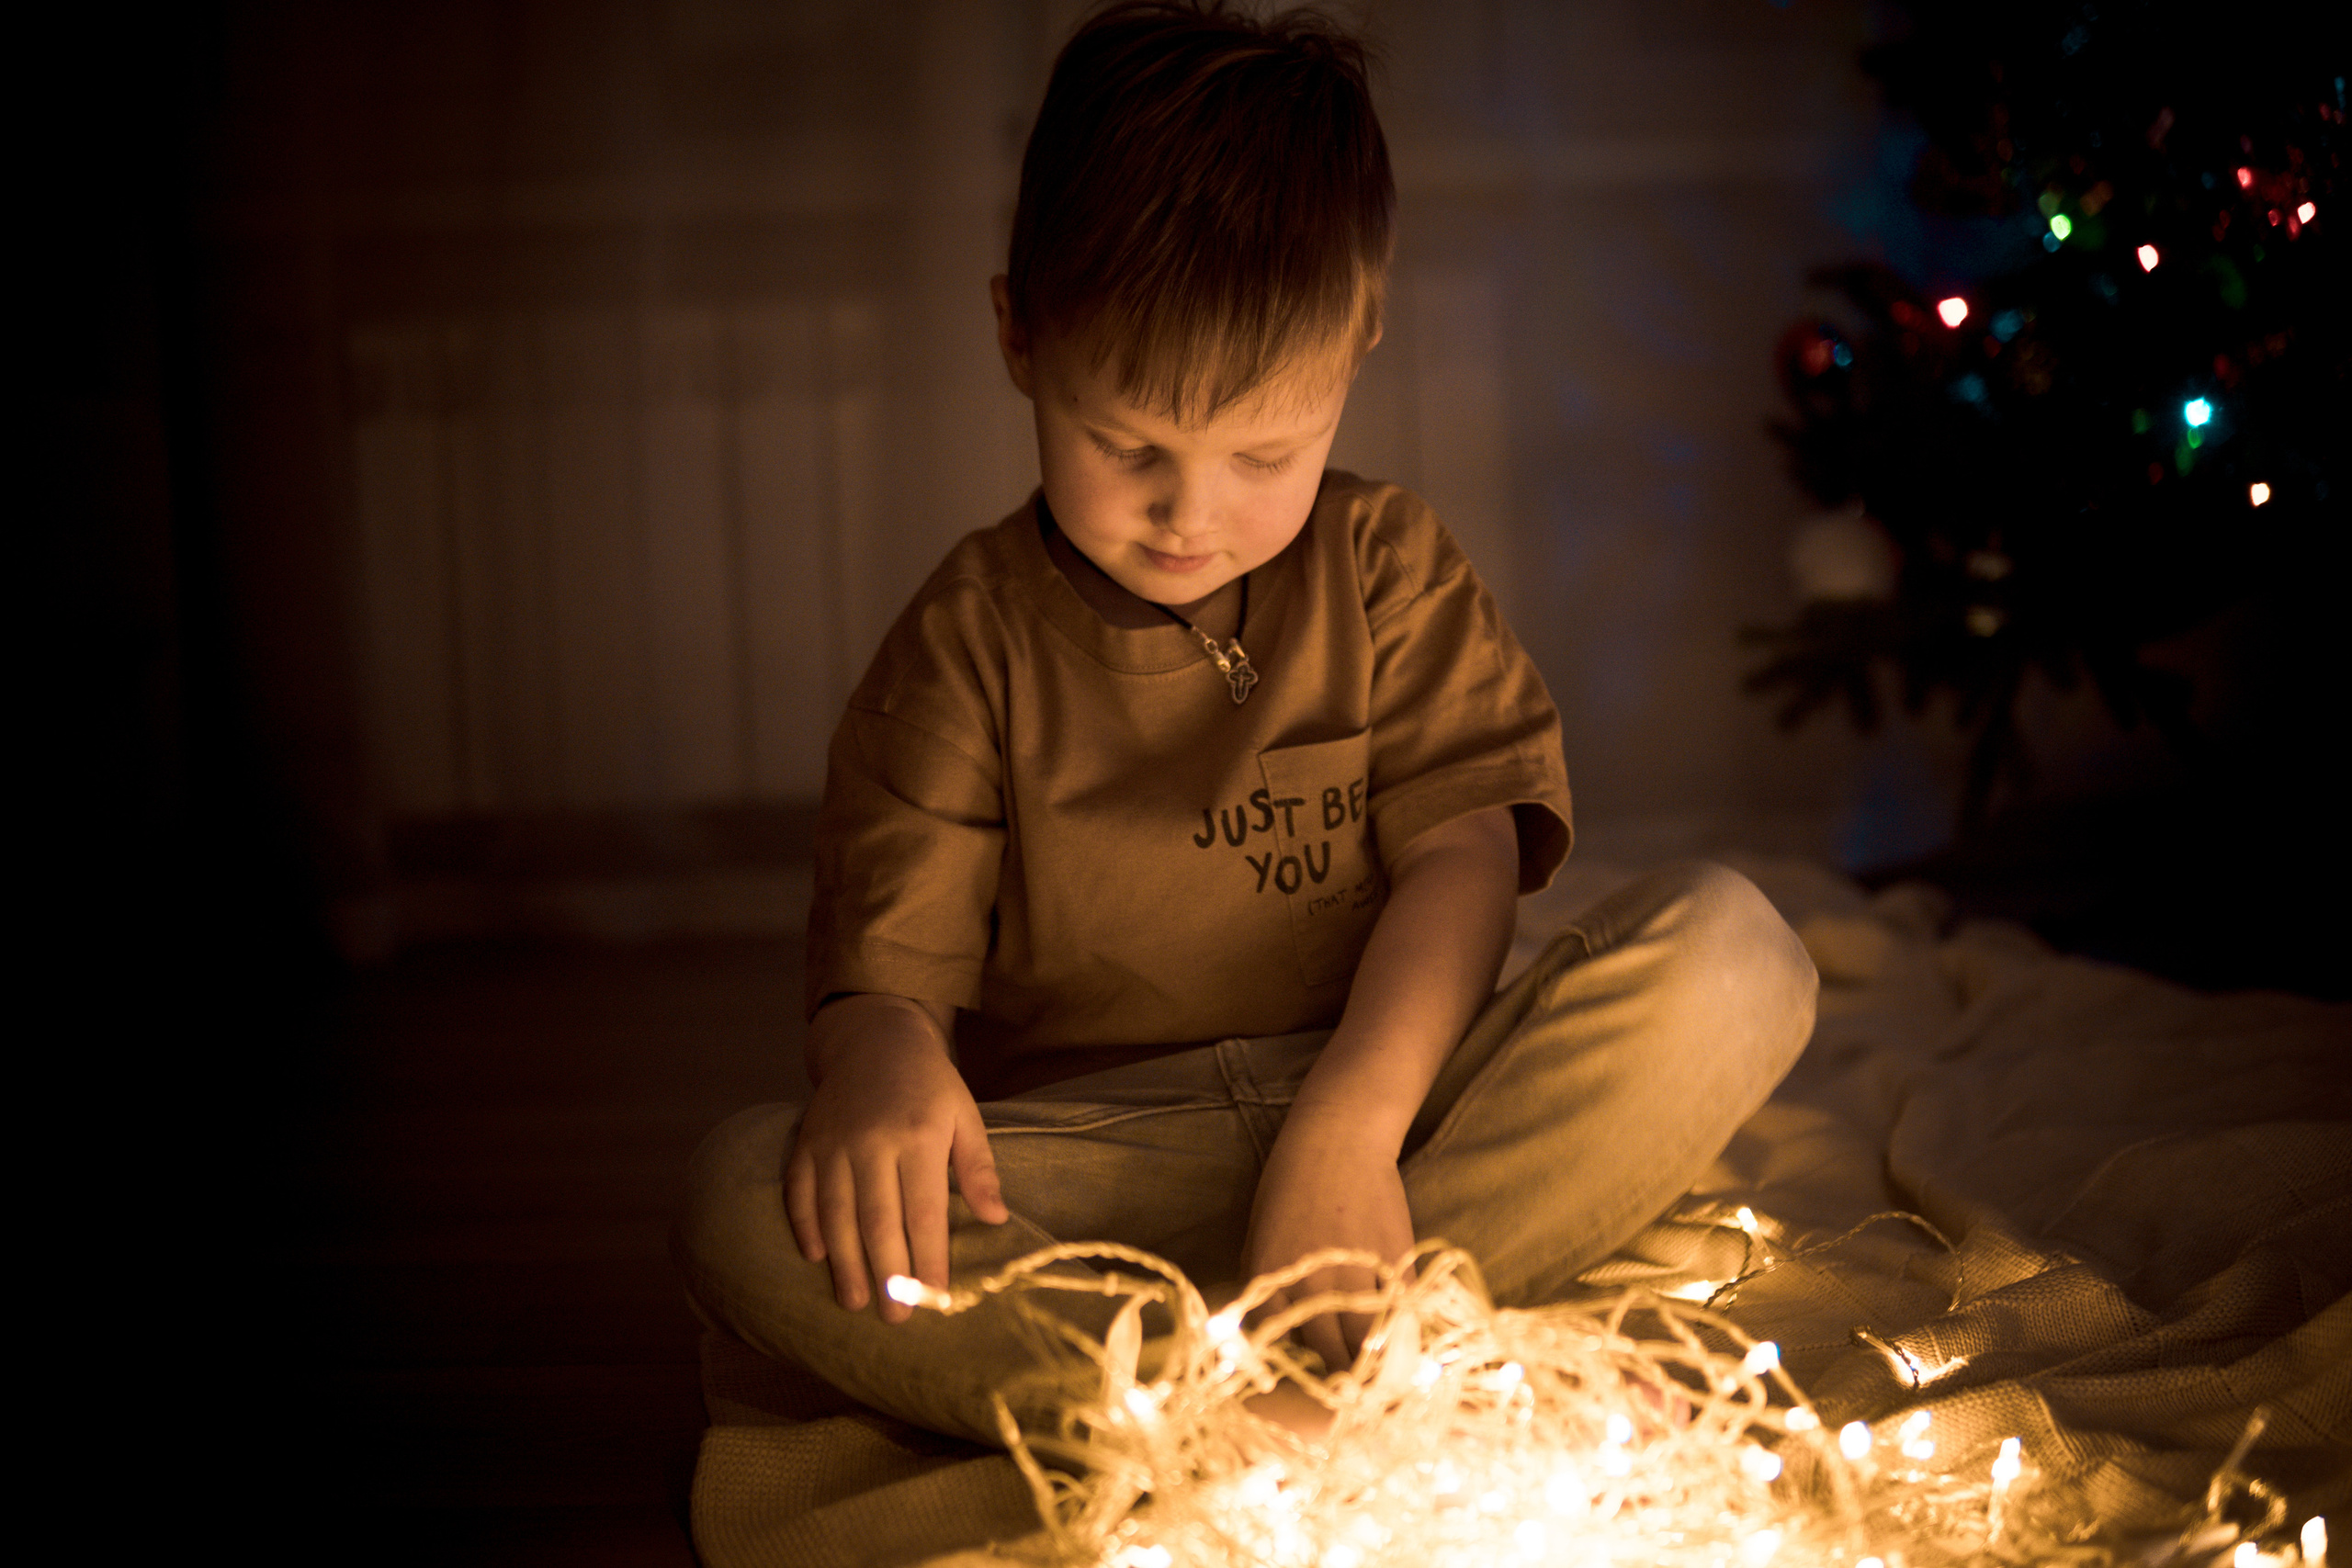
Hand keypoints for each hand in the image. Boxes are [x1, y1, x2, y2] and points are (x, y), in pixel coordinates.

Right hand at [784, 995, 1008, 1321]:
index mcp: (918, 1136)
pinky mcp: (805, 1142)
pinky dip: (805, 1225)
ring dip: (845, 1262)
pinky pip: (799, 1190)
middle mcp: (872, 1141)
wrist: (874, 1039)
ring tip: (855, 1302)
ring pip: (836, 1212)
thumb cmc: (928, 1086)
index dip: (929, 1257)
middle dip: (888, 1273)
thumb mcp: (965, 1115)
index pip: (924, 1210)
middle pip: (878, 1219)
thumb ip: (979, 1169)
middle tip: (895, 1319)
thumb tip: (996, 1219)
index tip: (936, 1297)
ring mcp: (833, 1142)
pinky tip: (815, 1258)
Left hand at [1240, 1106, 1417, 1372]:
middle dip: (1344, 1384)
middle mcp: (1310, 1285)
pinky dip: (1405, 1336)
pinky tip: (1407, 1352)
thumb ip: (1270, 1295)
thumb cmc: (1288, 1189)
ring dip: (1377, 1367)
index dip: (1301, 1381)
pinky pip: (1402, 1315)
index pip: (1283, 1352)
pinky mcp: (1394, 1261)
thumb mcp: (1261, 1243)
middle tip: (1356, 1402)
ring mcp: (1356, 1273)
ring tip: (1384, 1386)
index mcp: (1269, 1282)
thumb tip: (1280, 1345)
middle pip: (1331, 1357)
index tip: (1314, 1398)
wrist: (1336, 1141)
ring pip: (1369, 1344)